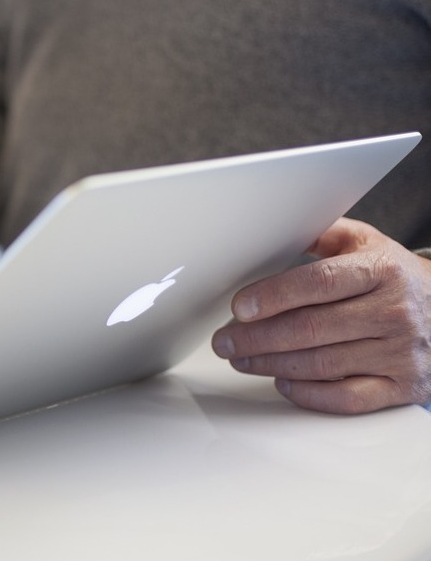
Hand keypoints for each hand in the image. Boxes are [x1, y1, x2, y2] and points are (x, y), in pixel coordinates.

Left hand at [211, 218, 430, 413]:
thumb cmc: (393, 276)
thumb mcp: (365, 242)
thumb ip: (320, 233)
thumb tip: (271, 228)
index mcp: (381, 271)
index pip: (318, 283)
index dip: (273, 296)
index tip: (239, 307)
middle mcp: (394, 312)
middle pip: (312, 328)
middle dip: (257, 337)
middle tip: (224, 340)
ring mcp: (401, 352)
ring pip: (322, 364)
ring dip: (271, 364)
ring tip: (241, 358)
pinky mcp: (404, 386)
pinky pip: (348, 398)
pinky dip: (309, 394)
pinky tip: (282, 382)